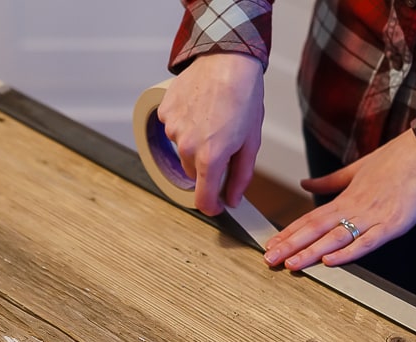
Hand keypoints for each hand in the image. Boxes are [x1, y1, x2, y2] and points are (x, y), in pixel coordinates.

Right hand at [157, 52, 264, 215]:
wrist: (227, 60)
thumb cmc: (243, 98)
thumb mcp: (251, 142)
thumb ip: (241, 177)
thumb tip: (232, 199)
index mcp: (210, 158)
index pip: (202, 199)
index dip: (210, 206)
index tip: (215, 205)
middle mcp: (187, 147)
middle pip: (193, 172)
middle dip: (207, 165)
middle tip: (224, 142)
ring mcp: (173, 129)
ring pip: (182, 150)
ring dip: (195, 142)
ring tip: (213, 119)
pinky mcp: (165, 113)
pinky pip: (173, 128)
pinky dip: (185, 124)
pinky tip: (199, 109)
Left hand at [263, 129, 415, 269]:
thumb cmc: (395, 160)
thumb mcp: (356, 169)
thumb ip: (328, 182)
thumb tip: (304, 184)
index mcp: (344, 198)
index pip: (309, 219)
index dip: (288, 233)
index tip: (271, 245)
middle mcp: (354, 208)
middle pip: (315, 230)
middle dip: (291, 246)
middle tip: (270, 259)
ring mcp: (373, 217)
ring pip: (335, 238)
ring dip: (311, 252)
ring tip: (292, 263)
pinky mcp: (393, 224)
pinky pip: (367, 242)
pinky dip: (348, 253)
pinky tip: (330, 261)